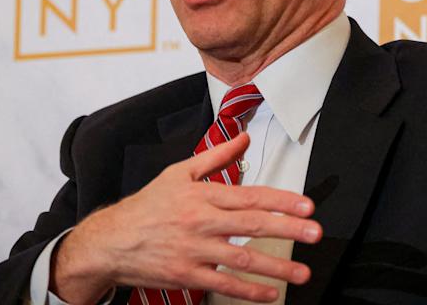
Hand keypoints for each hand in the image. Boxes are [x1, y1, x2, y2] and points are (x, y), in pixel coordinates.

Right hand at [51, 133, 320, 303]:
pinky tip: (270, 294)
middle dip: (288, 230)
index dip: (281, 201)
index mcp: (202, 195)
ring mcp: (195, 250)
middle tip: (314, 234)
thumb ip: (216, 156)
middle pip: (252, 225)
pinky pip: (223, 284)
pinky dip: (249, 292)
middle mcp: (201, 221)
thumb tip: (244, 138)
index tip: (306, 206)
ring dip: (276, 267)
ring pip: (241, 259)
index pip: (250, 196)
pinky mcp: (187, 275)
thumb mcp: (179, 172)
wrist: (112, 240)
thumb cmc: (148, 206)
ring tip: (302, 272)